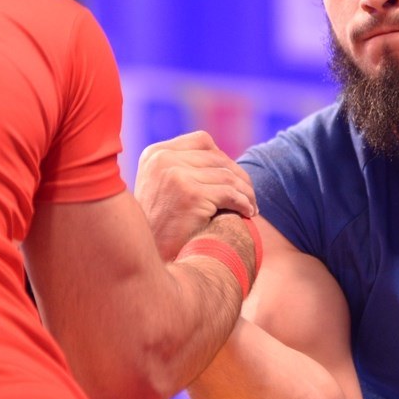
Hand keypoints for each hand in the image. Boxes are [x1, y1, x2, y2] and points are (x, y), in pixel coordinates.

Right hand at [135, 131, 256, 258]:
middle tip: (250, 195)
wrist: (146, 256)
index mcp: (155, 153)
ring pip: (227, 176)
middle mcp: (163, 159)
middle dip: (239, 177)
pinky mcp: (190, 195)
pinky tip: (248, 212)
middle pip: (218, 158)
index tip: (234, 179)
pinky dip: (244, 203)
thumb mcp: (162, 186)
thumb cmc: (159, 227)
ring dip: (245, 192)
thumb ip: (183, 167)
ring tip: (251, 206)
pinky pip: (230, 194)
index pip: (202, 141)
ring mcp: (175, 175)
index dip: (224, 159)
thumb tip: (223, 160)